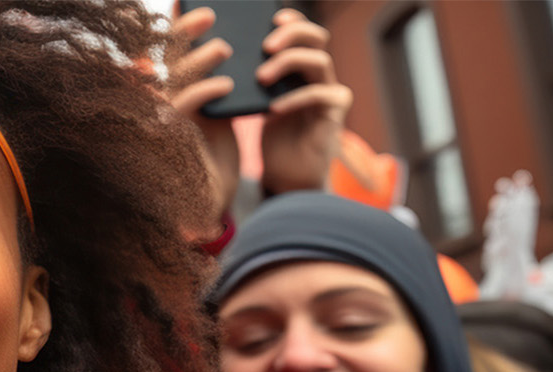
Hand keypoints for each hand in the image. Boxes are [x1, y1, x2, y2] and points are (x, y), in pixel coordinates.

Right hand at [167, 7, 238, 216]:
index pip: (166, 51)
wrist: (214, 193)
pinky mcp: (169, 135)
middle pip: (163, 57)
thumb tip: (230, 41)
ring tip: (225, 48)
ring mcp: (159, 118)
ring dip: (199, 59)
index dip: (176, 25)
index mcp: (166, 90)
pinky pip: (182, 104)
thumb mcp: (217, 108)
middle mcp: (156, 102)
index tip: (195, 5)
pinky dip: (205, 89)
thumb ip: (216, 78)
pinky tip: (227, 85)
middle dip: (183, 30)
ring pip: (172, 77)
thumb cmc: (215, 150)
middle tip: (210, 14)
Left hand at [256, 9, 351, 195]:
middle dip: (292, 34)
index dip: (291, 20)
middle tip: (265, 46)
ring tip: (261, 78)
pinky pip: (319, 95)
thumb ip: (248, 79)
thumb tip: (217, 55)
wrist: (285, 173)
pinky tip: (273, 108)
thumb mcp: (254, 103)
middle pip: (317, 37)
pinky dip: (295, 97)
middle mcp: (318, 74)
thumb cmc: (268, 136)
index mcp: (300, 67)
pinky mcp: (335, 112)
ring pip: (319, 60)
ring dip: (288, 63)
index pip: (302, 32)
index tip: (271, 17)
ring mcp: (330, 90)